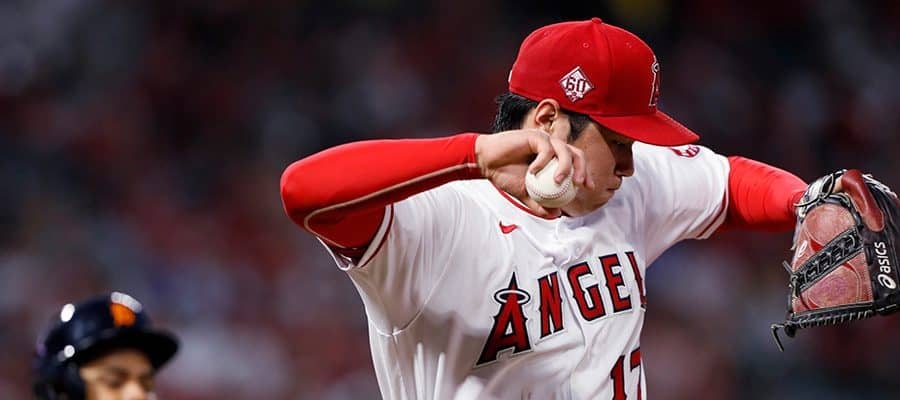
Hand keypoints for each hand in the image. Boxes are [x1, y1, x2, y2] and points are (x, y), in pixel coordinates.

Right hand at [475, 126, 593, 216]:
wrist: (486, 163)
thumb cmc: (504, 175)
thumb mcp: (525, 194)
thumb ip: (540, 204)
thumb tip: (556, 214)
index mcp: (553, 157)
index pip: (576, 162)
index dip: (585, 173)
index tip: (588, 187)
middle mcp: (551, 146)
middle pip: (576, 153)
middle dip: (583, 168)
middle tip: (580, 183)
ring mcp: (544, 140)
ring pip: (565, 149)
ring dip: (565, 166)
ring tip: (559, 181)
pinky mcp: (535, 135)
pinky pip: (546, 149)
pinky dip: (542, 162)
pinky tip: (533, 172)